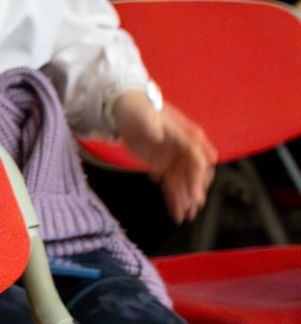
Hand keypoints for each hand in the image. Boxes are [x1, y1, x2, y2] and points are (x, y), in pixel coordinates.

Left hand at [113, 90, 214, 223]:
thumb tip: (159, 132)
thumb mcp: (144, 114)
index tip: (196, 194)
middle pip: (193, 173)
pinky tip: (175, 211)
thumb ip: (152, 124)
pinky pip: (171, 183)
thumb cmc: (137, 108)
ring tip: (184, 216)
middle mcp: (184, 148)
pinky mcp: (162, 164)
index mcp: (185, 135)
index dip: (197, 177)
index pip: (196, 159)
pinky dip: (173, 197)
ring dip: (184, 198)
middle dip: (193, 191)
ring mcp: (174, 158)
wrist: (125, 107)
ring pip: (182, 182)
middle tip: (192, 208)